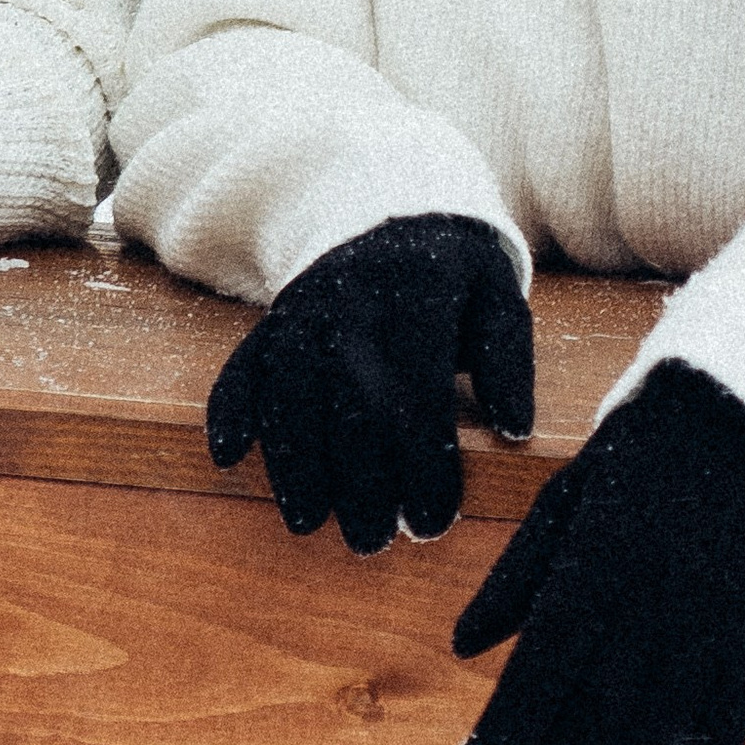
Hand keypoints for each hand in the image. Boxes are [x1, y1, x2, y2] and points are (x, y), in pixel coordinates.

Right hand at [205, 213, 532, 554]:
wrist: (386, 202)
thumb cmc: (452, 274)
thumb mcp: (497, 297)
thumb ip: (509, 361)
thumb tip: (516, 429)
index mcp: (417, 296)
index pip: (417, 398)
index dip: (423, 468)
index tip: (431, 522)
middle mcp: (352, 302)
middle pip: (349, 406)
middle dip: (358, 482)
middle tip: (373, 542)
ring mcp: (304, 310)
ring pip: (290, 393)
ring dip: (294, 462)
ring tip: (308, 521)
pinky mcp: (272, 321)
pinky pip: (242, 364)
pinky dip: (230, 409)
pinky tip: (228, 456)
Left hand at [452, 360, 744, 744]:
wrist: (736, 416)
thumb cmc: (631, 462)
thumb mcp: (561, 500)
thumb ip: (514, 579)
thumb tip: (463, 648)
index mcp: (594, 563)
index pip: (539, 671)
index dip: (504, 738)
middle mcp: (652, 600)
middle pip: (595, 714)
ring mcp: (710, 620)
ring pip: (659, 729)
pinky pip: (732, 719)